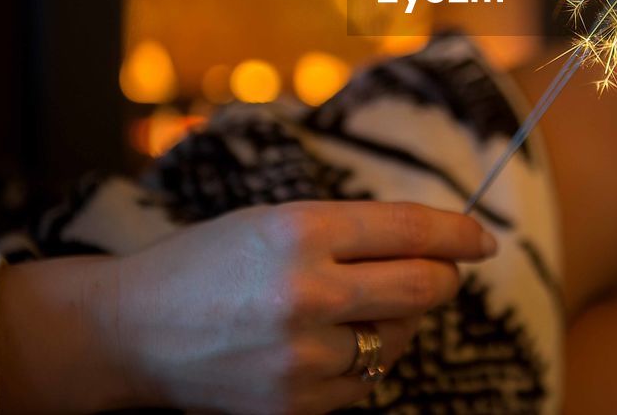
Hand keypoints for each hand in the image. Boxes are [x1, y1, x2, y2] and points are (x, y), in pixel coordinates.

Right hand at [0, 201, 496, 413]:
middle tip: (440, 272)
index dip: (460, 233)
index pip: (412, 228)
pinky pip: (365, 380)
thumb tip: (434, 244)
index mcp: (302, 229)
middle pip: (423, 287)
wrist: (133, 331)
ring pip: (398, 337)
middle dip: (443, 277)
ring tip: (356, 306)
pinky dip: (363, 359)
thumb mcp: (277, 220)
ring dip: (397, 320)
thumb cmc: (211, 262)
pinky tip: (330, 342)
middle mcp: (307, 291)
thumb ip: (353, 230)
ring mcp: (302, 354)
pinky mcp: (296, 402)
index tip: (482, 239)